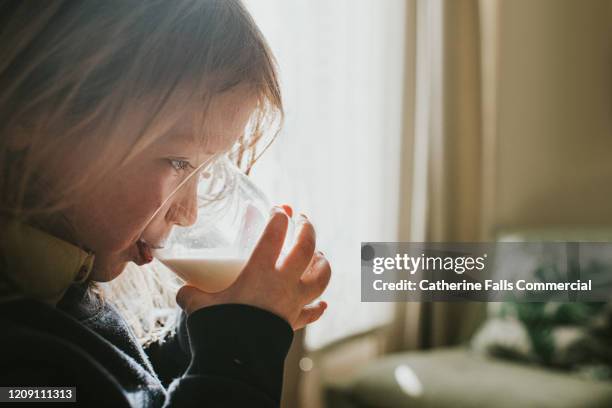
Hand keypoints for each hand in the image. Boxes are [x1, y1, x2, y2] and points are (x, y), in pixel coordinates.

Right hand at [176, 206, 331, 329]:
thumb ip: (192, 293)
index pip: (274, 235)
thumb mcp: (198, 305)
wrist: (238, 362)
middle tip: (303, 220)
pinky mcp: (293, 323)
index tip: (279, 210)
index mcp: (259, 272)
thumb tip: (185, 290)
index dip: (278, 218)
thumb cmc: (218, 328)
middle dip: (307, 230)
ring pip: (320, 278)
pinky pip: (311, 313)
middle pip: (305, 249)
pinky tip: (321, 303)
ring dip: (322, 263)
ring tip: (319, 255)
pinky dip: (318, 307)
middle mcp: (282, 283)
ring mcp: (292, 303)